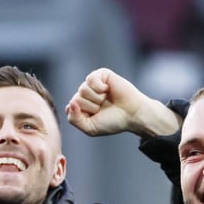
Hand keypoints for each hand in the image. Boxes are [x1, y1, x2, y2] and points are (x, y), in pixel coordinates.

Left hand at [65, 68, 179, 136]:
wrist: (132, 114)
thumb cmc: (113, 122)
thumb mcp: (90, 128)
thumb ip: (74, 119)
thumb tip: (70, 103)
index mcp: (81, 106)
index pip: (70, 108)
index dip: (82, 115)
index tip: (95, 117)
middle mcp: (86, 94)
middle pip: (76, 99)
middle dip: (90, 107)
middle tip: (103, 108)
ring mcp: (93, 84)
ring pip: (82, 90)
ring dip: (97, 99)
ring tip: (106, 100)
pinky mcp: (102, 74)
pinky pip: (91, 79)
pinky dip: (99, 87)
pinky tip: (107, 90)